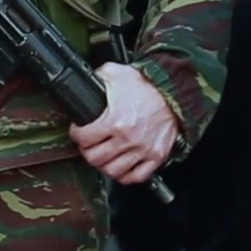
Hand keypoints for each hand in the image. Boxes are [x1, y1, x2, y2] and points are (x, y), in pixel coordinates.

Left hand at [67, 62, 178, 185]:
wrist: (174, 90)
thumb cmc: (147, 84)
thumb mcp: (115, 73)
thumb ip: (96, 79)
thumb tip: (83, 83)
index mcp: (116, 120)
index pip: (84, 138)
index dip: (76, 134)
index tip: (78, 131)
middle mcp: (129, 138)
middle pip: (95, 158)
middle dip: (87, 151)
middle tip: (88, 144)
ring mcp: (143, 150)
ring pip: (113, 171)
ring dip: (104, 165)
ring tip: (103, 156)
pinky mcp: (156, 156)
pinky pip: (137, 177)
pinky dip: (126, 175)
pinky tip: (121, 167)